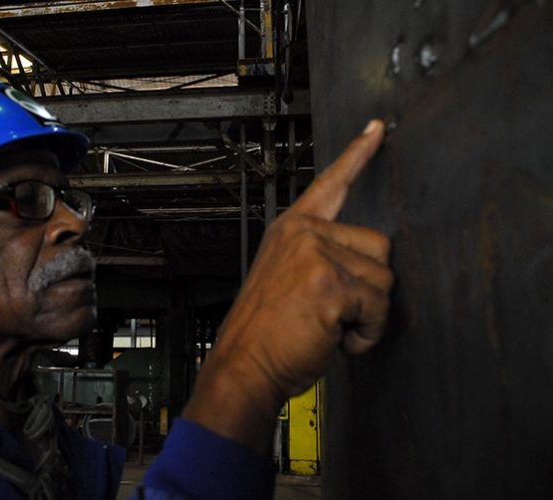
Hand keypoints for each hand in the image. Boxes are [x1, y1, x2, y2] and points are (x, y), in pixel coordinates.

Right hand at [182, 120, 392, 452]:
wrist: (242, 364)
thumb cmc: (264, 331)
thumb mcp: (283, 279)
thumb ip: (318, 257)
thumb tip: (363, 263)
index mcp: (291, 230)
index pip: (330, 184)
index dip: (357, 156)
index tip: (376, 129)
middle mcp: (303, 235)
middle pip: (378, 245)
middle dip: (369, 286)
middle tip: (334, 311)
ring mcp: (315, 256)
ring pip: (383, 279)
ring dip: (368, 313)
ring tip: (332, 327)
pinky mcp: (330, 284)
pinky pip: (378, 306)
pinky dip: (367, 332)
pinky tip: (338, 340)